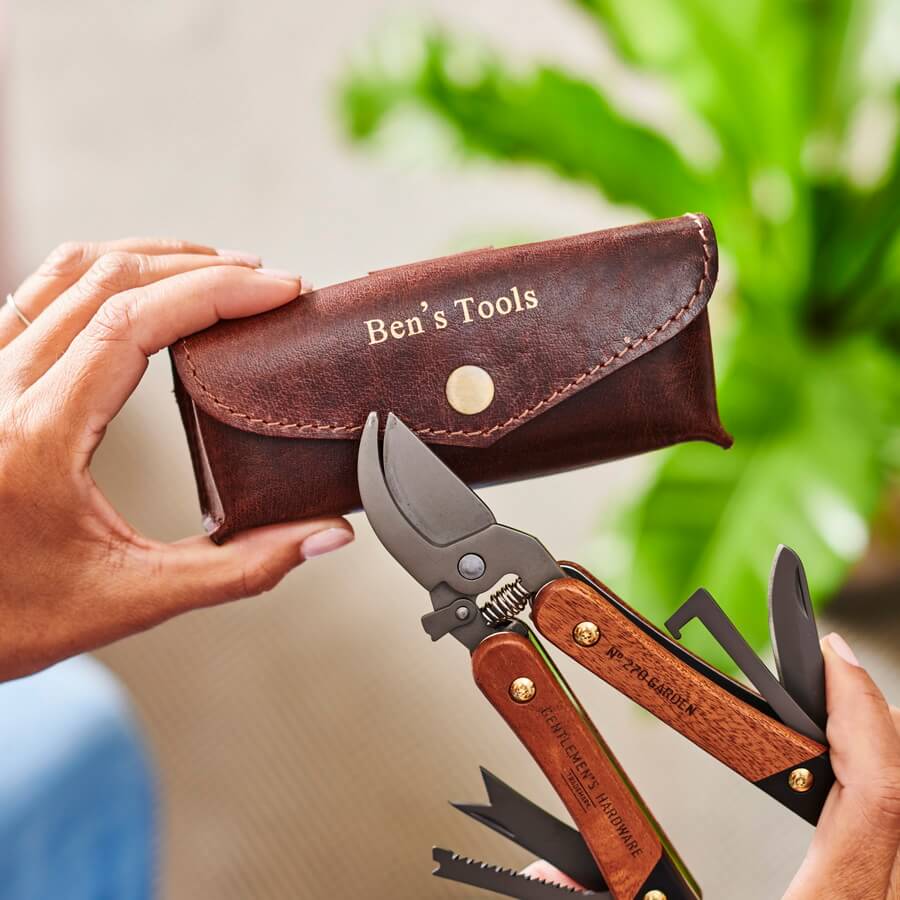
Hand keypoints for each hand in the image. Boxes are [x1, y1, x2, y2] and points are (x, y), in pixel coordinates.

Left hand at [0, 239, 352, 680]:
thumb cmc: (11, 621)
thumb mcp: (133, 600)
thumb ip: (241, 568)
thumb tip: (326, 537)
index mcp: (35, 437)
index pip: (133, 323)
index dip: (217, 292)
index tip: (278, 290)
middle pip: (107, 279)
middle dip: (201, 267)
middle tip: (267, 283)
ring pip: (68, 270)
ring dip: (154, 258)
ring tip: (219, 270)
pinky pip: (39, 290)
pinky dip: (104, 271)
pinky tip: (145, 284)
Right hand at [524, 632, 899, 898]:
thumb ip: (596, 899)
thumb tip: (540, 873)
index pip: (877, 799)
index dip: (860, 714)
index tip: (829, 657)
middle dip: (876, 724)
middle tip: (833, 679)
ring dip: (884, 772)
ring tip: (843, 730)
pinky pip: (894, 872)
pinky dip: (881, 823)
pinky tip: (851, 815)